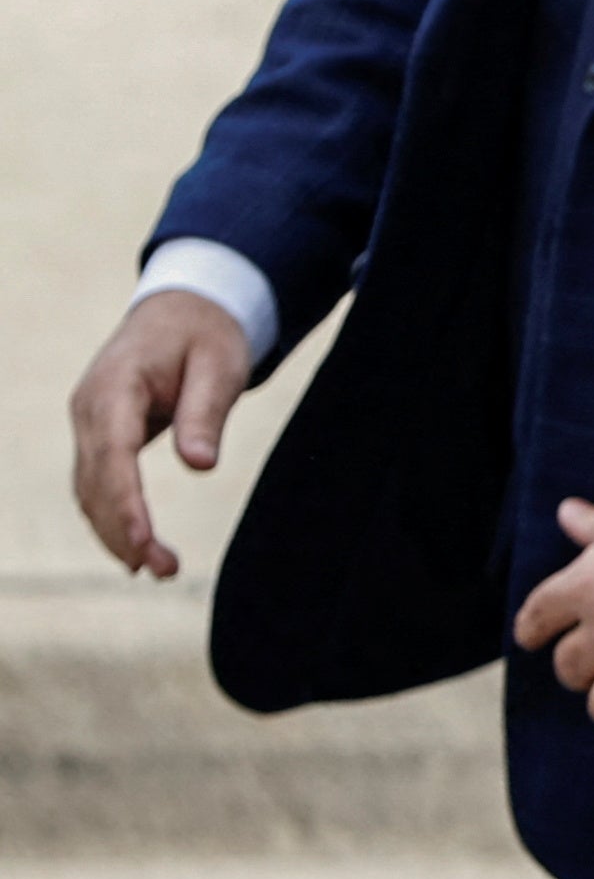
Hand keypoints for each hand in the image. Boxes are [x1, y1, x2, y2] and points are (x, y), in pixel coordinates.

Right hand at [69, 291, 252, 577]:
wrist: (184, 307)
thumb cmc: (207, 334)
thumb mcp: (220, 364)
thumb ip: (206, 412)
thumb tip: (200, 465)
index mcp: (115, 386)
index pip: (113, 455)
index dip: (124, 503)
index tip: (143, 542)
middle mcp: (89, 408)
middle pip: (94, 481)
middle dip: (122, 531)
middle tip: (164, 570)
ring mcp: (88, 422)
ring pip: (89, 489)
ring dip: (116, 532)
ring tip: (160, 569)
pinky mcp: (98, 434)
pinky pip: (97, 483)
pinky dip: (113, 516)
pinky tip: (137, 547)